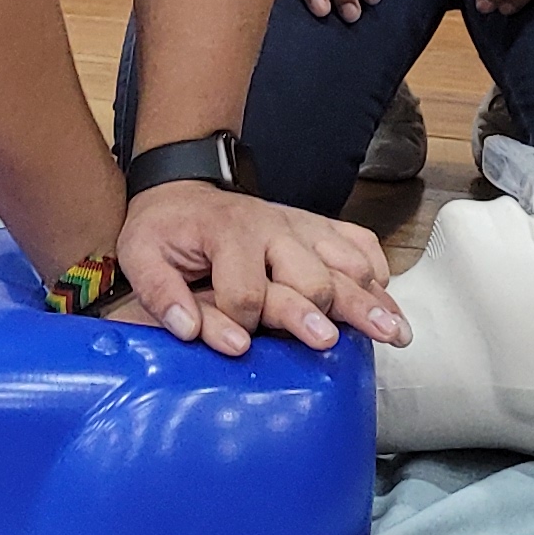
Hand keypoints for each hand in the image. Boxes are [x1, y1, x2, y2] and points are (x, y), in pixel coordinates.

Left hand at [111, 180, 407, 355]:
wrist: (184, 188)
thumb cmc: (164, 231)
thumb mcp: (140, 256)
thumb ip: (160, 294)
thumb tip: (189, 331)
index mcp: (229, 234)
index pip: (244, 291)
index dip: (241, 323)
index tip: (241, 346)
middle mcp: (273, 227)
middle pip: (310, 277)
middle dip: (322, 313)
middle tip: (337, 345)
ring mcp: (300, 225)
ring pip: (346, 261)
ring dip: (369, 299)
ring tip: (393, 333)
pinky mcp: (315, 226)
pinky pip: (357, 240)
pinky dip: (375, 268)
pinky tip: (386, 297)